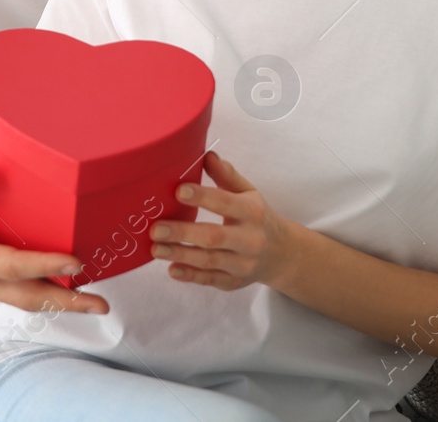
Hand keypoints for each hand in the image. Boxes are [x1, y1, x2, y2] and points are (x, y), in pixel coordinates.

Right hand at [0, 166, 107, 313]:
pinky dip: (44, 295)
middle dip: (65, 302)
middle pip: (26, 297)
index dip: (44, 265)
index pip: (9, 266)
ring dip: (60, 303)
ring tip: (95, 302)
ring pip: (25, 301)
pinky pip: (18, 295)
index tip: (75, 261)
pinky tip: (66, 288)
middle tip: (101, 304)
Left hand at [148, 151, 292, 290]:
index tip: (178, 191)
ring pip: (209, 260)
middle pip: (213, 236)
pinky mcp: (234, 281)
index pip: (225, 203)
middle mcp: (249, 239)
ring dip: (180, 255)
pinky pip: (210, 279)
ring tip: (155, 248)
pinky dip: (191, 276)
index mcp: (252, 212)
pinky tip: (172, 270)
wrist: (282, 254)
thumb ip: (226, 175)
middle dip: (183, 233)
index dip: (202, 197)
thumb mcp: (248, 193)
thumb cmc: (257, 217)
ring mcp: (242, 263)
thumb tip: (206, 155)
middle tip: (155, 228)